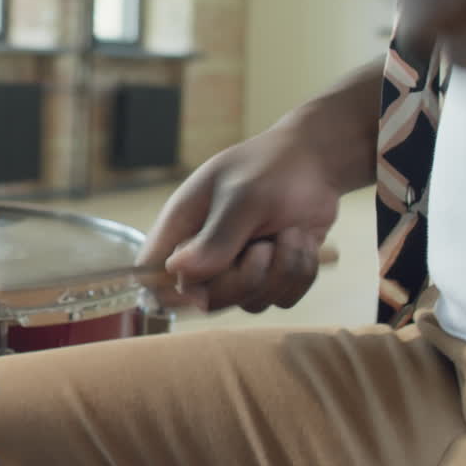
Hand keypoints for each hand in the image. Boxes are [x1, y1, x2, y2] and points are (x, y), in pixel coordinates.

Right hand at [138, 123, 341, 313]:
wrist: (315, 162)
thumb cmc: (270, 168)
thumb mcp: (243, 197)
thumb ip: (216, 237)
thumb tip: (177, 271)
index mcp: (182, 227)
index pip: (150, 273)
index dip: (166, 291)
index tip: (200, 292)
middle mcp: (204, 253)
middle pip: (205, 300)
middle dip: (244, 281)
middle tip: (265, 248)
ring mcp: (238, 267)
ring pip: (248, 302)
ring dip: (282, 273)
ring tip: (291, 234)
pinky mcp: (269, 275)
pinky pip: (280, 299)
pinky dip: (300, 274)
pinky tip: (301, 242)